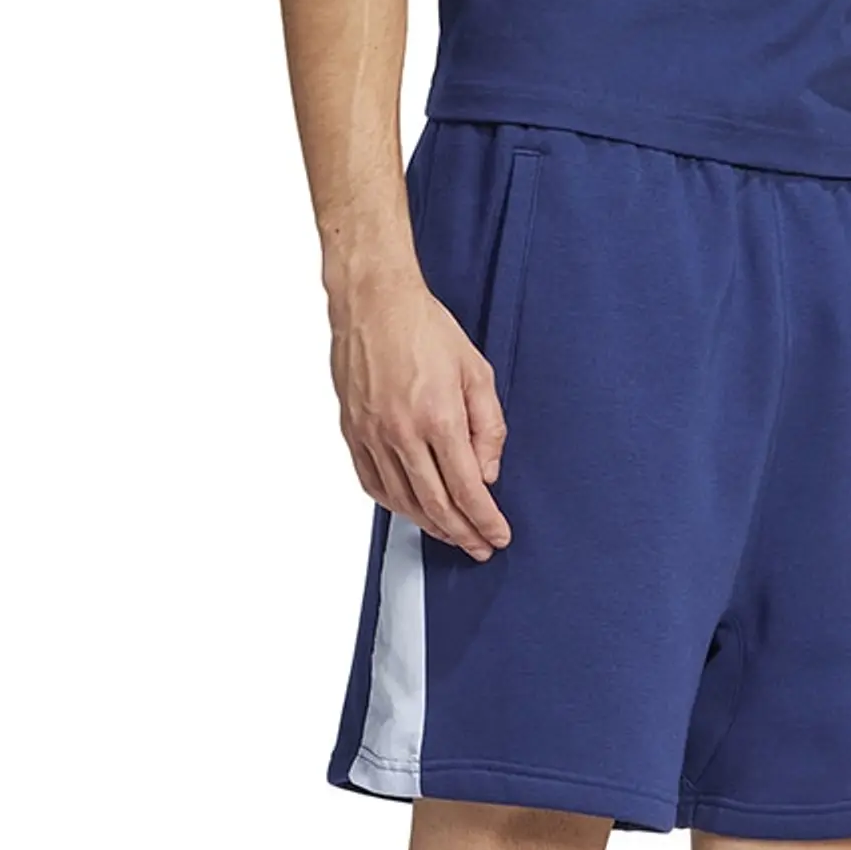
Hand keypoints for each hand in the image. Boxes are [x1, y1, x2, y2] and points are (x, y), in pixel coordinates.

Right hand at [330, 275, 510, 558]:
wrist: (373, 302)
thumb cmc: (424, 329)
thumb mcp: (477, 372)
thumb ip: (489, 428)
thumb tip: (487, 474)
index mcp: (438, 417)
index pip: (467, 489)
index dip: (485, 521)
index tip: (497, 536)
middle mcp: (402, 433)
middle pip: (437, 506)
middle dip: (463, 534)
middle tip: (479, 547)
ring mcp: (373, 436)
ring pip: (404, 502)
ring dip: (432, 526)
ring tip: (452, 534)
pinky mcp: (353, 433)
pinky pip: (374, 485)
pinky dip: (396, 506)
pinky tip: (413, 511)